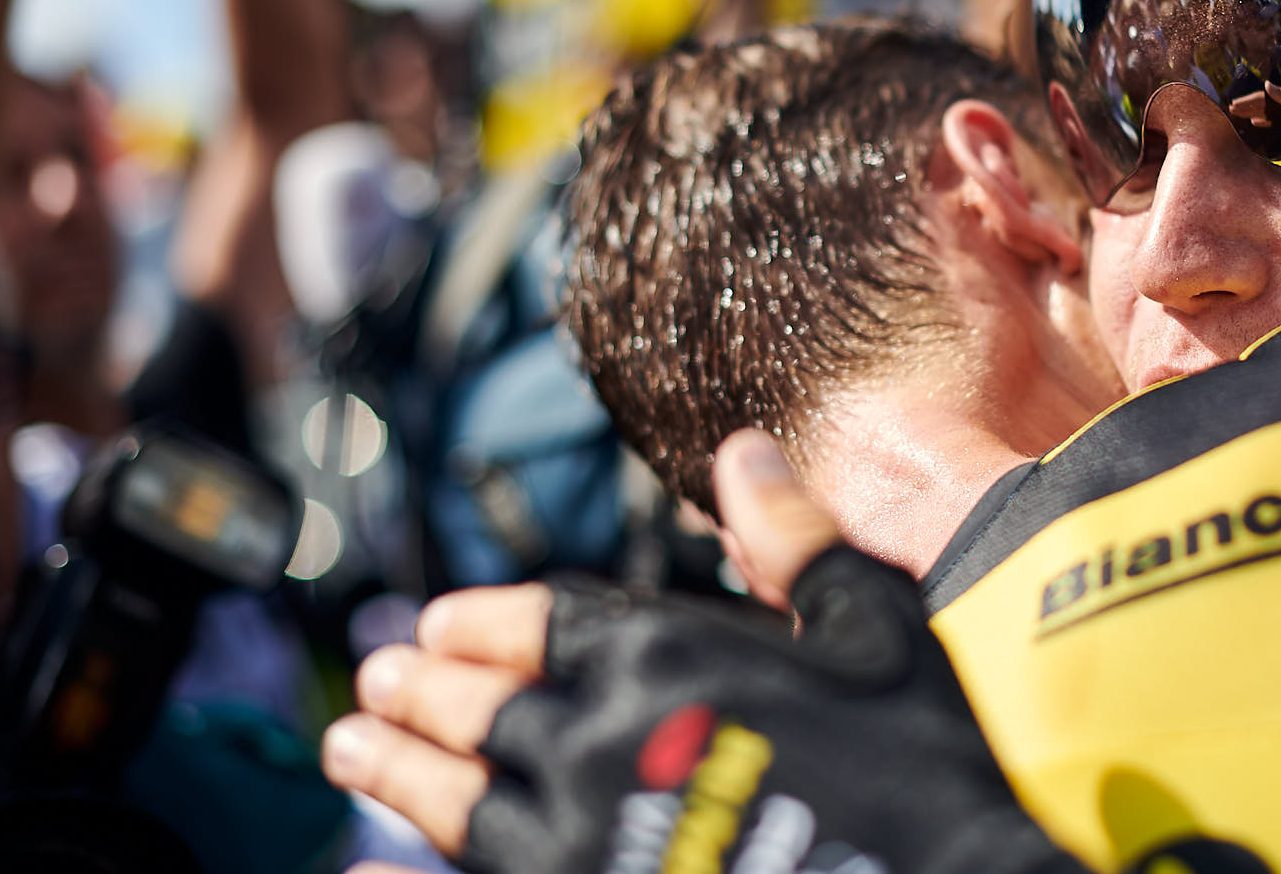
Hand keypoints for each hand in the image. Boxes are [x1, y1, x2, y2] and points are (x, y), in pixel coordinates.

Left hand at [325, 430, 1081, 873]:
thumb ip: (797, 544)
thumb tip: (746, 448)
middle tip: (378, 679)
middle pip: (481, 710)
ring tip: (351, 753)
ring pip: (456, 803)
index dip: (484, 622)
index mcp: (668, 662)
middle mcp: (602, 744)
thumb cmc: (930, 767)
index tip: (436, 621)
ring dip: (395, 774)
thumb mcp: (879, 633)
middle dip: (421, 693)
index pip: (545, 626)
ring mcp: (580, 841)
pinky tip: (367, 871)